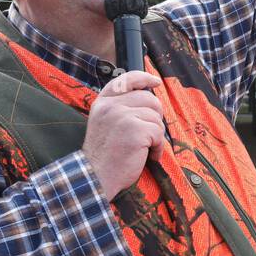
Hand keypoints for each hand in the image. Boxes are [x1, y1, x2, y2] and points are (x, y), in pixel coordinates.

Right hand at [83, 71, 165, 198]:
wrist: (96, 177)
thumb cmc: (105, 155)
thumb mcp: (105, 123)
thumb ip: (120, 108)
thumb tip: (148, 96)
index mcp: (103, 103)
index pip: (126, 79)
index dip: (144, 78)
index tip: (155, 82)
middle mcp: (111, 106)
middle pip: (149, 99)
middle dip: (155, 117)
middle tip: (148, 135)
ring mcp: (122, 116)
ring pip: (156, 117)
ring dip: (156, 135)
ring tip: (144, 148)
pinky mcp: (135, 130)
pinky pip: (158, 133)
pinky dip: (158, 147)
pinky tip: (148, 156)